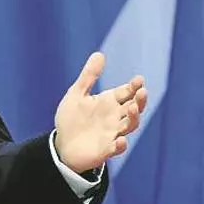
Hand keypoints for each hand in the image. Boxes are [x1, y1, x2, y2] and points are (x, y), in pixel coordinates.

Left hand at [54, 52, 146, 173]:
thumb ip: (89, 76)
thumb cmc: (72, 119)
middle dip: (139, 100)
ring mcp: (112, 134)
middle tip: (142, 91)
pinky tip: (120, 140)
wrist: (61, 144)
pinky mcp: (105, 150)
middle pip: (133, 108)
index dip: (134, 86)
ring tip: (132, 107)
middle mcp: (115, 118)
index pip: (126, 93)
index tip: (138, 79)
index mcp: (109, 103)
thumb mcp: (77, 94)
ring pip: (129, 126)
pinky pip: (116, 148)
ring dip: (133, 118)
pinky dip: (120, 145)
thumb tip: (99, 54)